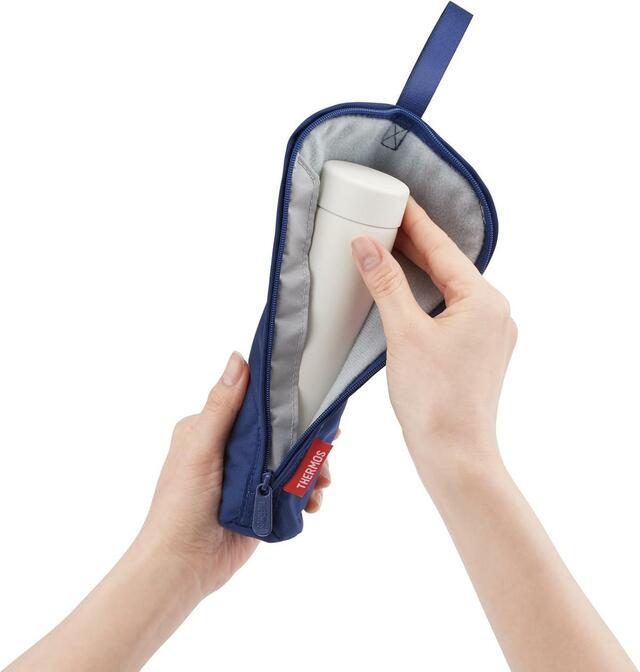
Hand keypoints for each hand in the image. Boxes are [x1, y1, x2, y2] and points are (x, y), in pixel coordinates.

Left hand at [139, 352, 330, 596]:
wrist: (182, 565)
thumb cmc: (181, 503)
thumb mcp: (201, 448)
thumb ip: (222, 406)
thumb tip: (238, 358)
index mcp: (212, 427)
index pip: (255, 400)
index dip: (285, 396)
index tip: (315, 394)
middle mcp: (232, 447)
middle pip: (281, 429)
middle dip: (308, 437)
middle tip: (329, 446)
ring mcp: (250, 475)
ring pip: (292, 459)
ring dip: (313, 467)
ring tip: (324, 482)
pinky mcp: (263, 501)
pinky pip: (293, 488)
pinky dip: (308, 492)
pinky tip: (314, 502)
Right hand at [351, 197, 516, 479]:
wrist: (454, 455)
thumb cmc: (434, 400)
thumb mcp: (404, 333)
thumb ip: (386, 283)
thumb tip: (367, 245)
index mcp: (484, 301)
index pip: (443, 248)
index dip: (416, 222)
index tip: (395, 199)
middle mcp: (494, 312)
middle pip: (448, 266)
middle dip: (415, 245)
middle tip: (384, 220)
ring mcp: (489, 334)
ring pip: (448, 289)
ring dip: (419, 270)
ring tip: (389, 249)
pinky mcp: (476, 352)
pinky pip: (450, 311)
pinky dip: (425, 297)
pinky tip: (404, 293)